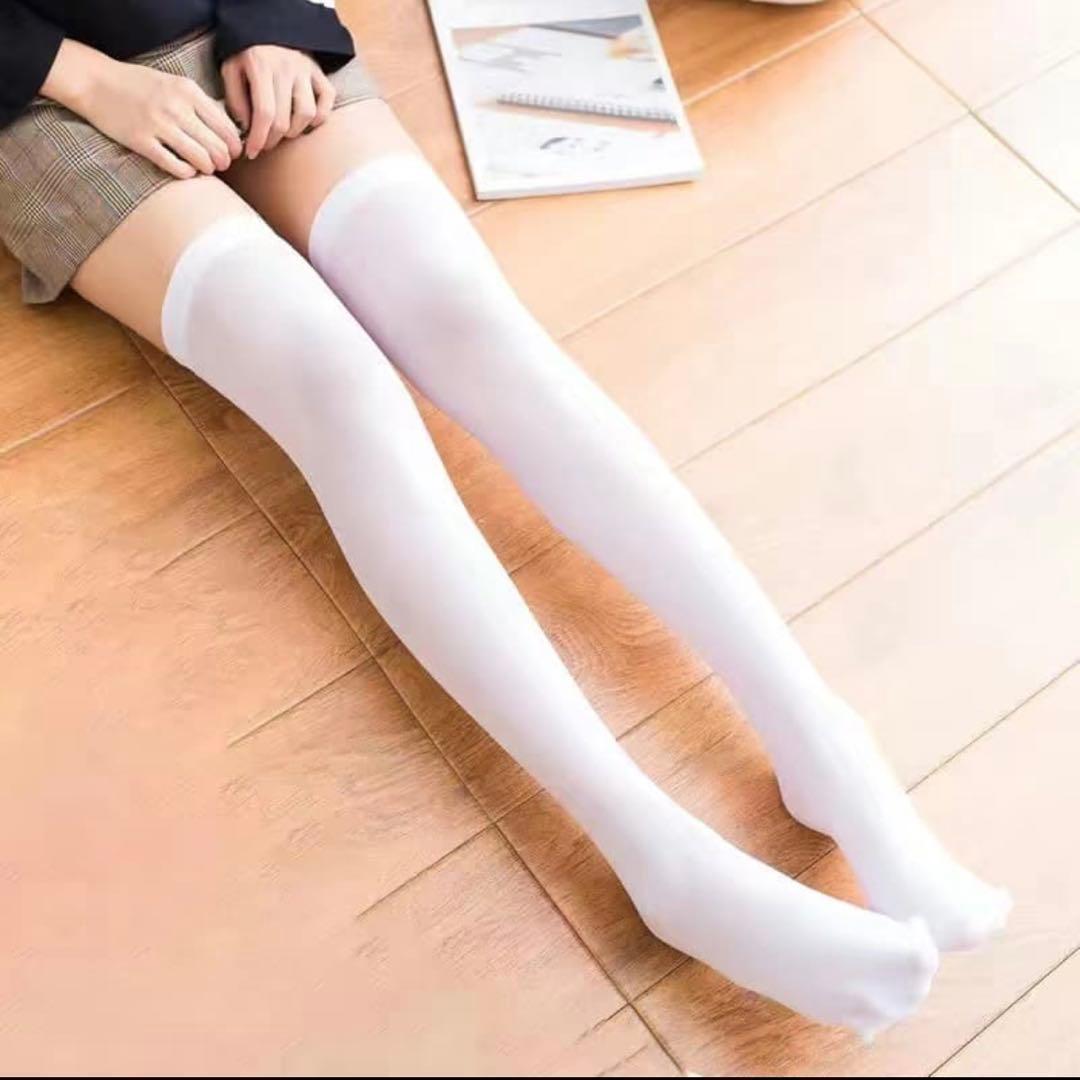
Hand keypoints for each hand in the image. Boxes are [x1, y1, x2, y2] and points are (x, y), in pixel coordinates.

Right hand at [46, 40, 242, 178]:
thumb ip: (201, 104)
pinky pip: (177, 167)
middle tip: (221, 164)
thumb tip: (230, 131)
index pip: (227, 127)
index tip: (233, 152)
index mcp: (188, 91)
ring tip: (205, 167)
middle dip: (224, 161)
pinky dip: (187, 173)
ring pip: (201, 159)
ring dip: (208, 169)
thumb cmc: (139, 85)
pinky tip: (186, 170)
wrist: (95, 82)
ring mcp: (158, 126)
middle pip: (217, 147)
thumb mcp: (174, 84)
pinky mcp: (141, 142)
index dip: (235, 146)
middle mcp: (176, 107)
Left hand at [221, 45, 335, 159]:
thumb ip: (235, 98)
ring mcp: (305, 70)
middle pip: (284, 120)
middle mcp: (286, 69)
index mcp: (261, 67)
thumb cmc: (247, 52)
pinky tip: (306, 120)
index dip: (259, 139)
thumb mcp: (231, 69)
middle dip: (272, 139)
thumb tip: (247, 128)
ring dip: (294, 130)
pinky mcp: (318, 72)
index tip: (252, 152)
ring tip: (283, 131)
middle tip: (264, 143)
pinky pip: (327, 100)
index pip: (264, 114)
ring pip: (307, 114)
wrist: (266, 24)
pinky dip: (319, 116)